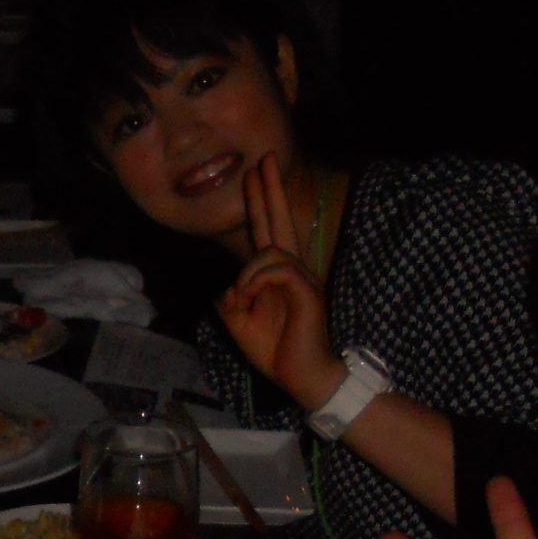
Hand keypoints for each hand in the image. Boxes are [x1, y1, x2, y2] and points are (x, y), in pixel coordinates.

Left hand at [218, 155, 339, 406]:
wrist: (305, 379)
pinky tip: (250, 297)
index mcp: (278, 277)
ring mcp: (303, 279)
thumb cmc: (277, 353)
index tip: (252, 174)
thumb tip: (230, 285)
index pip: (267, 232)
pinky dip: (256, 281)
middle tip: (263, 159)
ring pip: (270, 249)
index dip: (260, 204)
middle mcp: (293, 271)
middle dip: (269, 190)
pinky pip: (277, 268)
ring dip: (248, 272)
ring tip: (243, 297)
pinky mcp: (307, 291)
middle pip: (279, 221)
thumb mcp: (240, 325)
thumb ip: (230, 300)